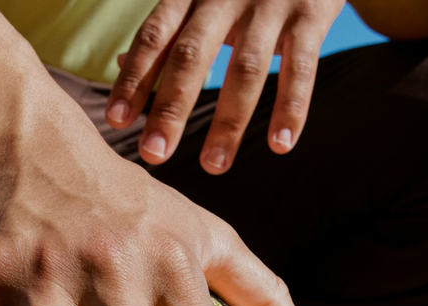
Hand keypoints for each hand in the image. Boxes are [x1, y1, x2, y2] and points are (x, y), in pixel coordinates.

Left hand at [106, 0, 345, 173]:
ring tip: (213, 166)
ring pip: (246, 70)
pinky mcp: (311, 15)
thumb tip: (121, 64)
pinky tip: (281, 145)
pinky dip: (292, 108)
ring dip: (229, 123)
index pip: (155, 38)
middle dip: (170, 109)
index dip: (134, 79)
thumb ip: (166, 29)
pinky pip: (301, 68)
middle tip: (153, 154)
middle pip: (191, 56)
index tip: (116, 120)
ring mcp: (269, 5)